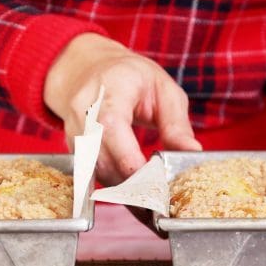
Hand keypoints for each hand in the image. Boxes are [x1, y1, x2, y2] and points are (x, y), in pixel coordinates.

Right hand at [44, 34, 200, 185]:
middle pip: (101, 155)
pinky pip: (92, 172)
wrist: (87, 68)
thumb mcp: (163, 88)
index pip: (111, 126)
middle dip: (131, 181)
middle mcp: (84, 110)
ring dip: (123, 188)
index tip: (155, 178)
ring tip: (149, 197)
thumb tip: (192, 151)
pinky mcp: (73, 146)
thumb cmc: (129, 76)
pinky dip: (114, 184)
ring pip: (96, 169)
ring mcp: (74, 130)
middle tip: (159, 195)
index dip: (129, 158)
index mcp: (110, 89)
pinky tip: (133, 191)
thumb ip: (176, 122)